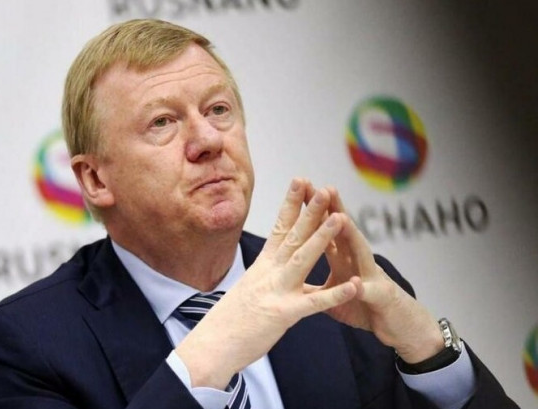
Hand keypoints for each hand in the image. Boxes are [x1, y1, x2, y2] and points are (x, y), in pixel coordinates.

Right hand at [175, 178, 356, 387]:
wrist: (210, 346)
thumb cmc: (229, 320)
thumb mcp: (249, 290)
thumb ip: (268, 277)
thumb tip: (276, 268)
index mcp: (263, 266)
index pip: (279, 228)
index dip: (290, 204)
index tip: (299, 181)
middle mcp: (269, 272)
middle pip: (292, 235)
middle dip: (310, 211)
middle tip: (323, 189)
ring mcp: (276, 291)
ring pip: (303, 258)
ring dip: (322, 237)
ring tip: (340, 218)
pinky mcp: (283, 314)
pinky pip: (314, 302)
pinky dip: (335, 294)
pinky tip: (353, 285)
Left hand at [315, 187, 443, 362]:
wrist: (399, 326)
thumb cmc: (365, 306)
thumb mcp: (336, 293)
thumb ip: (318, 282)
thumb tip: (296, 276)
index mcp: (343, 258)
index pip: (325, 229)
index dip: (313, 210)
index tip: (300, 188)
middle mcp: (357, 260)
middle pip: (343, 231)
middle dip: (332, 209)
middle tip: (322, 187)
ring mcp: (371, 276)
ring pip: (360, 252)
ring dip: (350, 235)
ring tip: (340, 218)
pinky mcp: (381, 298)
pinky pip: (370, 292)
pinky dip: (362, 288)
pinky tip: (356, 283)